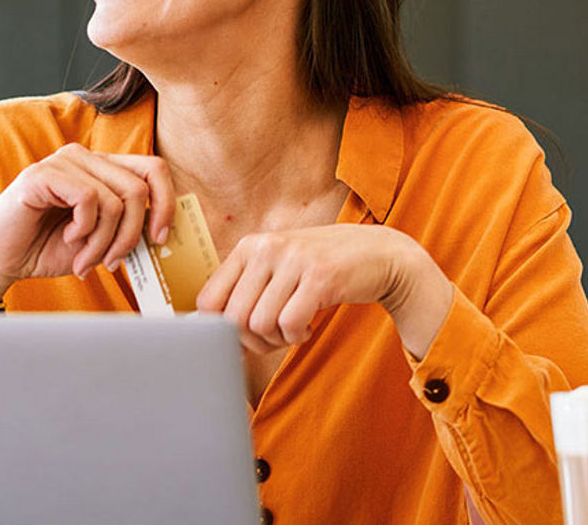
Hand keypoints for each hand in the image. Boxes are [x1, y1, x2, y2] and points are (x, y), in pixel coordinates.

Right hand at [0, 144, 174, 302]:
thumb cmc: (46, 248)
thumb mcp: (99, 240)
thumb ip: (128, 229)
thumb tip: (163, 232)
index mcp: (102, 168)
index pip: (154, 169)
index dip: (166, 203)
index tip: (160, 238)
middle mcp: (85, 157)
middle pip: (139, 187)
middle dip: (132, 234)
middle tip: (113, 261)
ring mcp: (64, 161)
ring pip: (116, 199)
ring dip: (105, 241)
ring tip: (86, 258)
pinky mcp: (43, 173)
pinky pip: (88, 199)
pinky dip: (84, 229)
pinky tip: (68, 238)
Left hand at [195, 224, 452, 357]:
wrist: (379, 254)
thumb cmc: (321, 269)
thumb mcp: (277, 269)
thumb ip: (246, 292)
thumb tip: (212, 336)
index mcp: (249, 246)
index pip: (208, 300)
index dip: (219, 330)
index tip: (240, 339)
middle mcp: (267, 247)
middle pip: (233, 319)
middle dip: (252, 341)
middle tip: (273, 337)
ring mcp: (294, 260)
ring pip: (260, 324)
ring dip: (276, 340)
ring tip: (293, 328)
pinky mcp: (320, 277)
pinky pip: (289, 324)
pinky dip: (296, 336)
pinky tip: (307, 327)